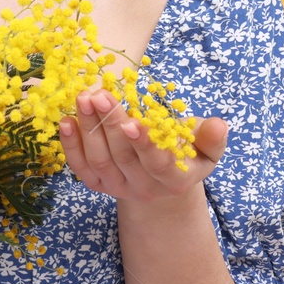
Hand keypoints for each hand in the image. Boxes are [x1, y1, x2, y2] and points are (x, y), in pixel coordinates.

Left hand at [59, 87, 222, 202]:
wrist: (164, 181)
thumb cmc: (188, 153)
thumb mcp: (207, 148)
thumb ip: (212, 138)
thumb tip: (218, 125)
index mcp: (175, 180)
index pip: (158, 164)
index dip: (145, 144)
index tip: (133, 121)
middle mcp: (145, 188)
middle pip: (123, 158)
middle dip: (110, 125)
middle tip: (100, 95)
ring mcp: (120, 188)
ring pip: (100, 162)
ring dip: (89, 130)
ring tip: (83, 99)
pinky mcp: (100, 186)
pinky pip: (82, 170)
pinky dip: (71, 147)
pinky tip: (65, 122)